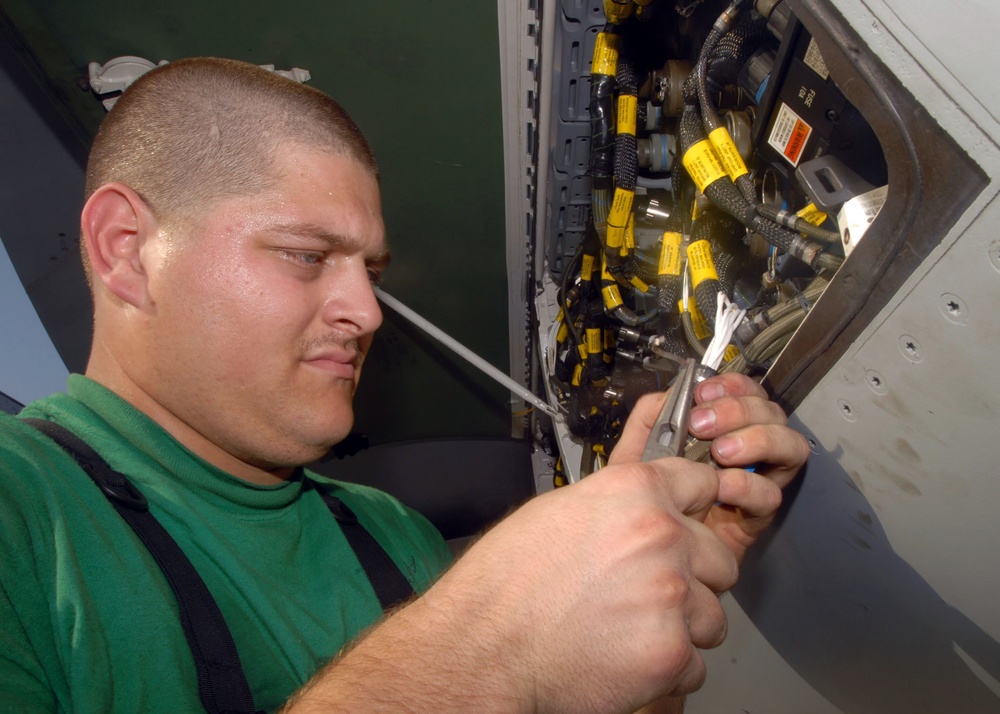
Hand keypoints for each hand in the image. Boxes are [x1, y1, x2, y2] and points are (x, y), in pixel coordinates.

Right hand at [291, 457, 738, 713]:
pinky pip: (695, 665)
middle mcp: (662, 536)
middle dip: (693, 578)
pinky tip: (623, 661)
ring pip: (712, 615)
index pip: (701, 482)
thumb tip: (645, 509)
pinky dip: (666, 670)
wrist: (482, 647)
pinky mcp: (671, 654)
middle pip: (720, 558)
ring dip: (681, 628)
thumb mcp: (557, 512)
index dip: (696, 506)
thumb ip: (615, 505)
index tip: (694, 520)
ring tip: (629, 632)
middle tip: (650, 594)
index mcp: (633, 492)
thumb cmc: (506, 583)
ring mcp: (672, 596)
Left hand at [611, 372, 807, 561]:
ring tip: (721, 451)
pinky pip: (772, 493)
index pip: (744, 392)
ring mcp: (755, 480)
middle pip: (770, 412)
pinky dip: (750, 485)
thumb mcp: (635, 458)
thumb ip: (647, 422)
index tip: (704, 393)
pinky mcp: (757, 515)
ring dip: (758, 439)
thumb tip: (670, 395)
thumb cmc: (643, 505)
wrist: (644, 556)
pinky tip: (723, 488)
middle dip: (740, 409)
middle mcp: (743, 449)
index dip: (732, 386)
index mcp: (716, 429)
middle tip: (704, 424)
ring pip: (788, 445)